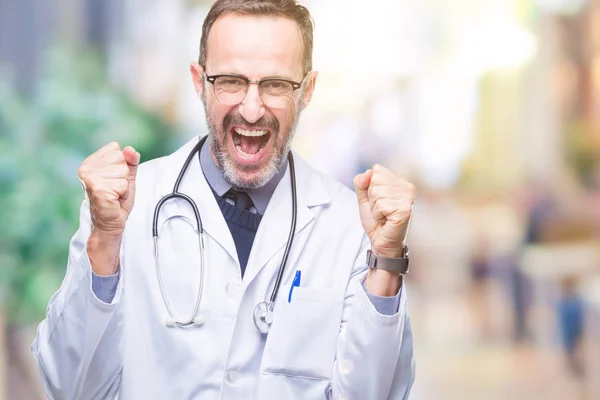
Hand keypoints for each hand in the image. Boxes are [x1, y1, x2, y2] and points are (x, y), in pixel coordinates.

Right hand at [78, 142, 139, 275]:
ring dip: (124, 186)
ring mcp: (91, 179)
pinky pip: (123, 184)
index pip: (116, 149)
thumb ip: (130, 161)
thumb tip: (130, 149)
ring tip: (115, 195)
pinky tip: (114, 200)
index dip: (122, 166)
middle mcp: (86, 168)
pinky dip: (124, 194)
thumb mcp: (126, 177)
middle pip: (121, 160)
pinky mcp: (98, 189)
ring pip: (123, 172)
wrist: (110, 223)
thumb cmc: (116, 200)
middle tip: (116, 190)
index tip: (114, 180)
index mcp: (90, 162)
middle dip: (124, 177)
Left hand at [353, 164, 414, 258]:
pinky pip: (380, 205)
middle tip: (380, 210)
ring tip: (383, 215)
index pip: (376, 170)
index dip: (370, 187)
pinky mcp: (404, 210)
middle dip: (372, 197)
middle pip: (375, 180)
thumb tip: (368, 172)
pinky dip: (377, 215)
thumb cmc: (376, 221)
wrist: (381, 242)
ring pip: (376, 192)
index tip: (378, 201)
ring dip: (374, 207)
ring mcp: (407, 198)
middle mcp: (407, 187)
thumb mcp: (365, 197)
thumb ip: (362, 182)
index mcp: (399, 181)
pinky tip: (386, 220)